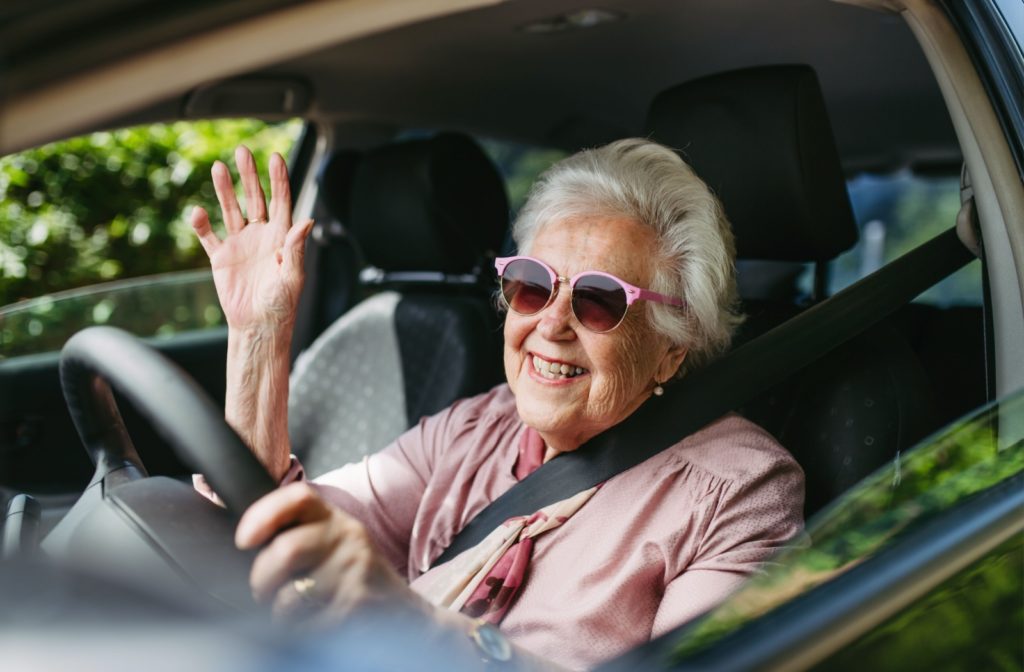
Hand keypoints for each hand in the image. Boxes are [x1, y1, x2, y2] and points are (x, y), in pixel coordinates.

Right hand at [191, 146, 312, 331]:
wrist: (259, 326)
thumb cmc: (282, 305)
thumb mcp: (293, 277)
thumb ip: (296, 248)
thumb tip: (307, 220)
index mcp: (282, 237)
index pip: (281, 202)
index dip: (278, 180)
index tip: (275, 157)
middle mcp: (261, 235)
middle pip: (255, 198)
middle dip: (249, 176)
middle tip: (242, 151)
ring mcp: (240, 244)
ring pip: (231, 210)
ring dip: (225, 190)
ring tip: (218, 167)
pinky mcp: (221, 257)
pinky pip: (209, 236)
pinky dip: (202, 224)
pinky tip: (198, 211)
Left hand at [236, 483, 427, 624]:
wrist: (405, 614)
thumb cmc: (354, 581)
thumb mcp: (333, 546)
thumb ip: (300, 536)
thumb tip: (247, 542)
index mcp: (336, 519)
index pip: (299, 497)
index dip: (264, 513)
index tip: (244, 540)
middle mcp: (349, 536)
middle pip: (285, 550)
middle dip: (262, 579)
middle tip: (263, 593)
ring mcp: (356, 569)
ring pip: (290, 595)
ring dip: (279, 613)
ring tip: (293, 614)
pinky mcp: (359, 603)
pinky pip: (306, 624)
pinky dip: (299, 632)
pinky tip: (313, 627)